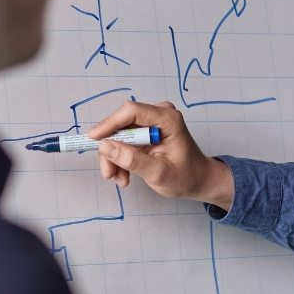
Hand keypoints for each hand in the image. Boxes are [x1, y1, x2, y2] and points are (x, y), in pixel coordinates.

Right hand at [88, 101, 234, 209]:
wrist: (199, 181)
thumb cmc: (186, 177)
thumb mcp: (158, 173)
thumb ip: (131, 160)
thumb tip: (105, 146)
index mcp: (167, 119)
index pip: (131, 111)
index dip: (109, 123)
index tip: (94, 139)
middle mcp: (159, 115)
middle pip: (122, 124)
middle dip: (111, 149)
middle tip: (108, 173)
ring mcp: (152, 123)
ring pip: (119, 135)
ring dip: (114, 158)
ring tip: (120, 180)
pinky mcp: (146, 132)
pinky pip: (124, 141)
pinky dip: (120, 158)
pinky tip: (124, 175)